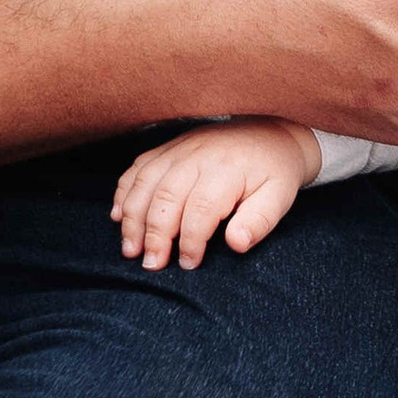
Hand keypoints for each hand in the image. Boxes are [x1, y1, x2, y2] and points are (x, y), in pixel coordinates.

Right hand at [114, 120, 318, 268]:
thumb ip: (259, 222)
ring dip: (133, 218)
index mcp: (227, 170)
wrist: (270, 133)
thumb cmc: (274, 172)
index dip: (190, 241)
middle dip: (154, 235)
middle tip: (151, 264)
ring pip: (145, 182)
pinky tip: (118, 216)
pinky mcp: (168, 147)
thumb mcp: (279, 198)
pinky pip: (138, 167)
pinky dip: (123, 191)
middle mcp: (198, 156)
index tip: (188, 264)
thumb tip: (237, 244)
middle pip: (166, 197)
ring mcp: (179, 149)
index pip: (200, 210)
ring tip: (129, 248)